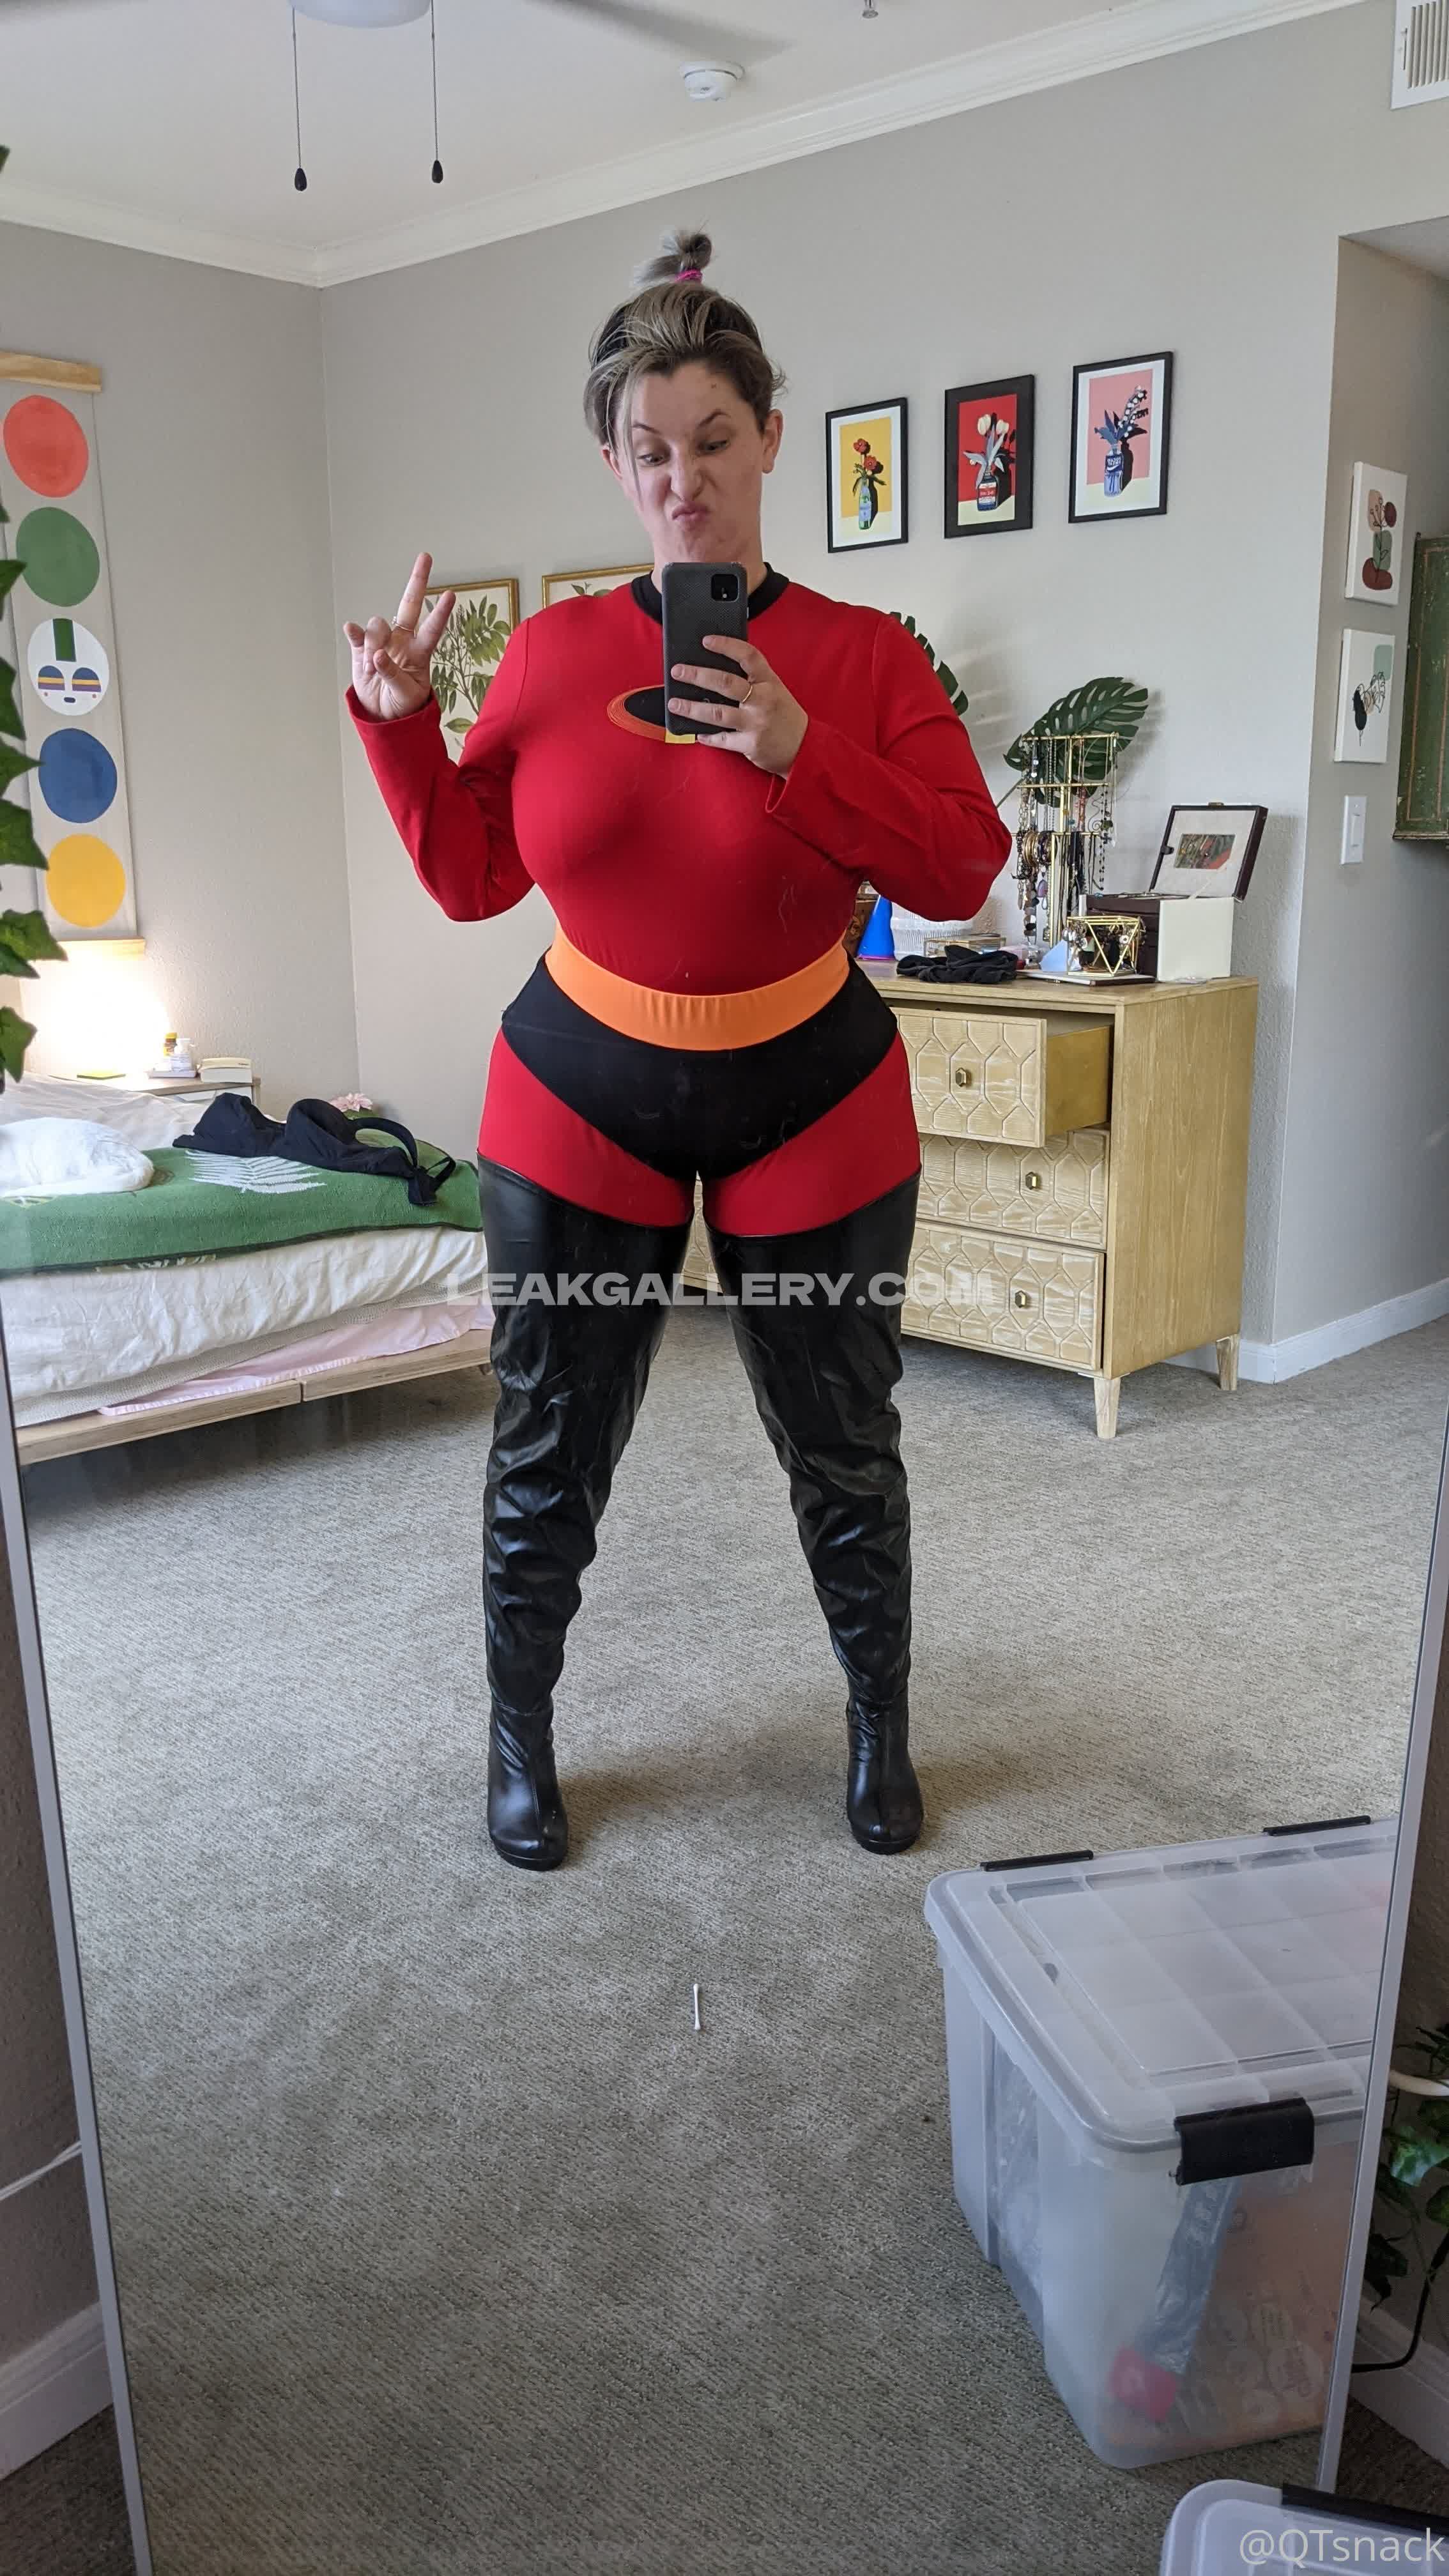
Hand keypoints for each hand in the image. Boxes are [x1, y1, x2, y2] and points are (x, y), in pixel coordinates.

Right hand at [343, 552, 455, 720]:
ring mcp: (382, 641)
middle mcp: (402, 640)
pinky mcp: (362, 648)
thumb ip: (393, 674)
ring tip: (373, 670)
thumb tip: (378, 655)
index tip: (450, 594)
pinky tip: (352, 631)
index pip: (432, 628)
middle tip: (426, 556)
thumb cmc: (403, 704)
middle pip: (410, 604)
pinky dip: (355, 633)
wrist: (382, 716)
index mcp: (419, 652)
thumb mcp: (405, 695)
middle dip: (417, 580)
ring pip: (377, 626)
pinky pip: (357, 634)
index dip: (440, 612)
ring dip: (374, 646)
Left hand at [668, 636, 806, 776]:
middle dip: (697, 675)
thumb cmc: (785, 716)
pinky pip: (722, 739)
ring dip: (692, 708)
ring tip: (675, 704)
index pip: (748, 655)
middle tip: (677, 672)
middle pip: (725, 683)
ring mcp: (756, 723)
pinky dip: (707, 737)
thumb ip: (753, 680)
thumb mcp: (776, 690)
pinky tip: (696, 733)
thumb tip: (717, 672)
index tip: (706, 641)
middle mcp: (762, 700)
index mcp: (769, 681)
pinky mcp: (750, 744)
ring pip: (717, 713)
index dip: (726, 645)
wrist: (805, 748)